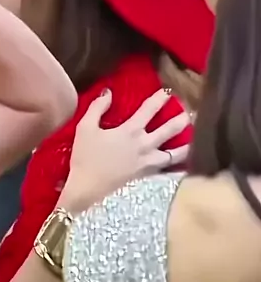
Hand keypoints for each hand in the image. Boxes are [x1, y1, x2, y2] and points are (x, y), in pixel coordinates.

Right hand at [58, 88, 189, 215]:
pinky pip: (171, 172)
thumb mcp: (85, 128)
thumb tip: (108, 93)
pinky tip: (185, 166)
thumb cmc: (85, 158)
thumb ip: (97, 108)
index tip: (168, 91)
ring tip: (196, 139)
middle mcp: (145, 145)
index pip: (149, 109)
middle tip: (190, 113)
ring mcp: (150, 164)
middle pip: (170, 129)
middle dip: (181, 119)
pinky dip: (179, 167)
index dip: (160, 98)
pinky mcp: (150, 179)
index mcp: (131, 131)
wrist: (89, 191)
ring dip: (187, 144)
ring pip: (176, 153)